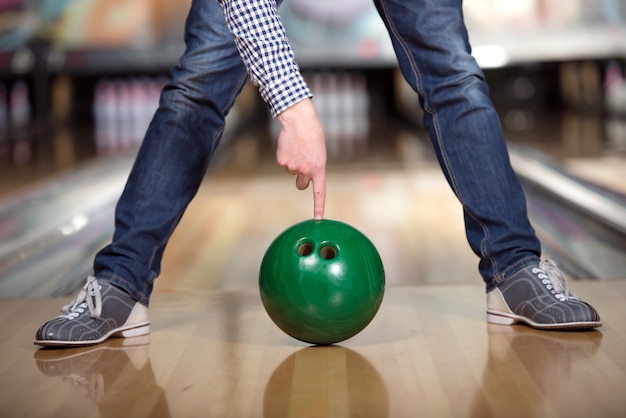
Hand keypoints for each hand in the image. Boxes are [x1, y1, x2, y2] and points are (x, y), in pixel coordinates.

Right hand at [276, 98, 326, 219]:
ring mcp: (292, 167)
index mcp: (319, 169)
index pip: (319, 193)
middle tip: (302, 163)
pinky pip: (283, 163)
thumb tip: (304, 176)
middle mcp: (305, 171)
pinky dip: (285, 155)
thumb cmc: (312, 135)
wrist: (299, 121)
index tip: (318, 219)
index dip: (319, 207)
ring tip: (297, 148)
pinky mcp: (282, 161)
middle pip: (300, 185)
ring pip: (291, 171)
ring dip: (293, 163)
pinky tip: (289, 145)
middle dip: (300, 179)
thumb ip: (314, 167)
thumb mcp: (320, 153)